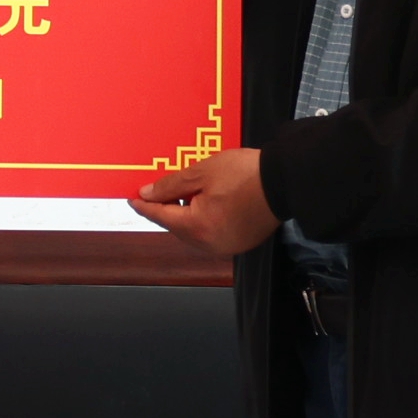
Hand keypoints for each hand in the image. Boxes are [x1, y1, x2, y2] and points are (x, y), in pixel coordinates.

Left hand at [128, 146, 277, 255]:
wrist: (283, 180)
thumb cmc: (247, 174)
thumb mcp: (202, 171)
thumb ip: (171, 185)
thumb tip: (148, 194)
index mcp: (198, 227)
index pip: (162, 216)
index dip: (145, 206)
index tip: (133, 200)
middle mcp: (210, 243)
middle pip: (177, 228)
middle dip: (166, 210)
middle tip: (156, 194)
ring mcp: (226, 246)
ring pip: (193, 233)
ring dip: (184, 217)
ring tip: (182, 195)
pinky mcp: (239, 243)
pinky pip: (211, 235)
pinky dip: (202, 222)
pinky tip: (203, 205)